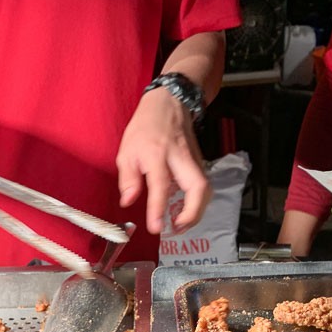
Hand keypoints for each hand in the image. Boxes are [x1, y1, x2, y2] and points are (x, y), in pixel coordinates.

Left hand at [116, 88, 210, 233]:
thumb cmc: (145, 127)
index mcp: (157, 154)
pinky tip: (185, 211)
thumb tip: (128, 202)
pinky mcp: (199, 163)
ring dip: (197, 211)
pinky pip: (203, 186)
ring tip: (181, 224)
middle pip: (198, 188)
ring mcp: (193, 160)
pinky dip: (197, 202)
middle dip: (192, 214)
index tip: (156, 228)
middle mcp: (180, 158)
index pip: (160, 185)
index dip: (158, 209)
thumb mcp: (126, 151)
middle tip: (178, 228)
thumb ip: (128, 179)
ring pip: (205, 189)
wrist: (170, 103)